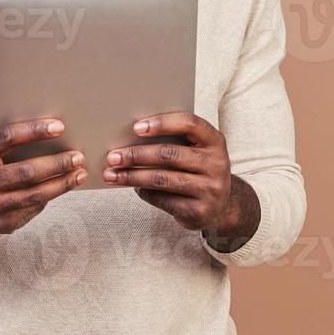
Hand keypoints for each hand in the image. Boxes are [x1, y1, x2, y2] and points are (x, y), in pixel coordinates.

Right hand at [0, 94, 86, 234]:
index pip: (5, 139)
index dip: (33, 131)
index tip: (59, 127)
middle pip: (25, 171)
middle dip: (56, 163)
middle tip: (78, 156)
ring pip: (33, 195)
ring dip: (61, 184)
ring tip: (80, 173)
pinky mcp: (0, 224)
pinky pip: (32, 209)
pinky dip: (51, 197)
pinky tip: (65, 186)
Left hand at [102, 112, 241, 233]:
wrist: (222, 207)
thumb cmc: (199, 170)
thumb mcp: (197, 151)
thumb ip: (175, 141)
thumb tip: (130, 138)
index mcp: (215, 141)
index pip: (189, 124)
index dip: (162, 123)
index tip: (135, 127)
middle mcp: (216, 164)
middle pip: (169, 154)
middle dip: (136, 155)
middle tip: (112, 157)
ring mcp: (210, 189)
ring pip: (162, 179)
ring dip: (132, 176)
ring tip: (112, 175)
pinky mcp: (199, 211)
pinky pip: (163, 200)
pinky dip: (143, 193)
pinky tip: (133, 188)